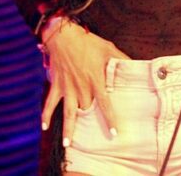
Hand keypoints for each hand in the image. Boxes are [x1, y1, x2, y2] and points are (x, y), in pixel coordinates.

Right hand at [40, 18, 130, 147]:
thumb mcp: (109, 49)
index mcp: (95, 80)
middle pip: (86, 111)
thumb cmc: (88, 42)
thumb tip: (135, 65)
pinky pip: (49, 103)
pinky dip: (45, 114)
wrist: (64, 36)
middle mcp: (81, 88)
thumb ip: (121, 59)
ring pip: (67, 113)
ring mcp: (67, 88)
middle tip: (94, 140)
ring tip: (68, 145)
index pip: (104, 104)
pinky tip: (44, 127)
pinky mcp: (56, 85)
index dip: (109, 119)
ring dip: (68, 129)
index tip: (114, 133)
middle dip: (89, 125)